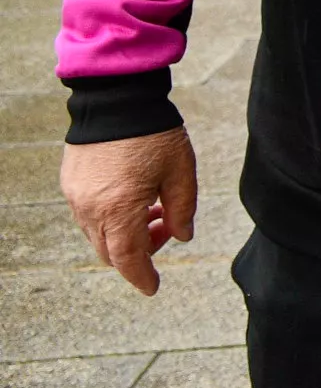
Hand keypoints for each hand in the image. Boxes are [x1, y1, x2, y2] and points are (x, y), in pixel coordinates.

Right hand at [62, 127, 197, 295]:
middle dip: (138, 253)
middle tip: (165, 231)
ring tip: (154, 211)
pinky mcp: (70, 183)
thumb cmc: (155, 134)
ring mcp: (76, 196)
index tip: (153, 287)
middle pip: (110, 251)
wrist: (117, 100)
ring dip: (124, 235)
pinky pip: (87, 215)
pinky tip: (134, 199)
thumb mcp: (181, 172)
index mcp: (119, 209)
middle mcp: (90, 208)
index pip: (128, 258)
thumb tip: (182, 237)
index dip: (141, 276)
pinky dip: (110, 219)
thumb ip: (182, 209)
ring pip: (97, 235)